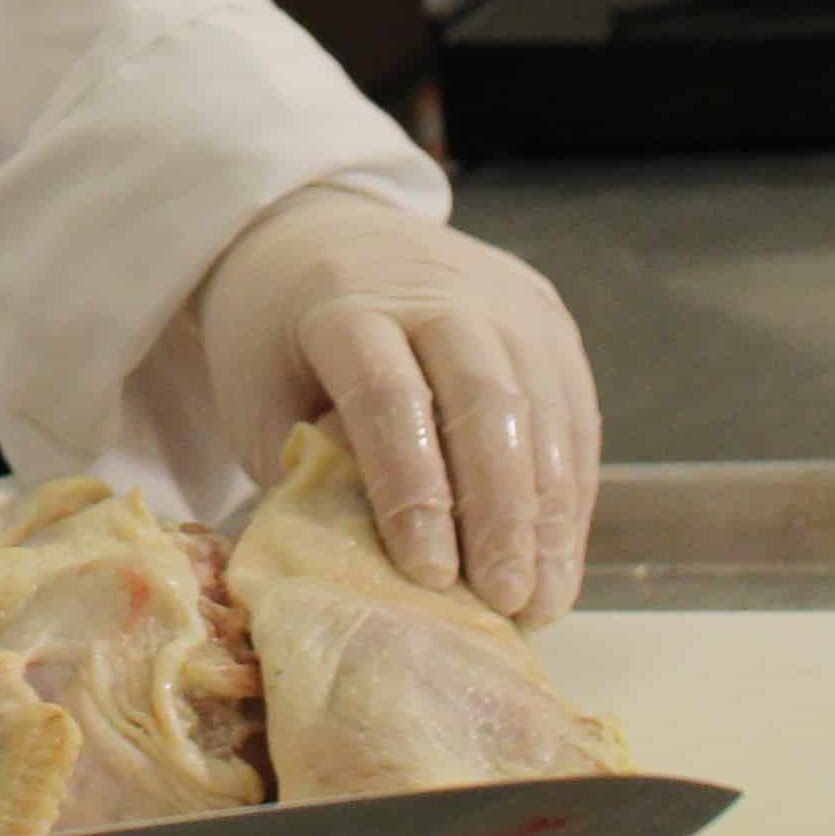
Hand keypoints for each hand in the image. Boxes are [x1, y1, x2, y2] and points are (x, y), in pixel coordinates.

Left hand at [192, 188, 598, 624]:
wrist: (325, 234)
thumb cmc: (281, 338)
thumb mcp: (261, 400)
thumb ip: (309, 471)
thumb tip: (374, 569)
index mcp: (346, 303)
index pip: (389, 396)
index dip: (412, 489)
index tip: (429, 576)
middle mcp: (437, 290)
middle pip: (486, 399)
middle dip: (500, 511)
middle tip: (504, 600)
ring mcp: (505, 299)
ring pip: (544, 408)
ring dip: (550, 514)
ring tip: (541, 601)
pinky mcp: (547, 317)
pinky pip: (573, 410)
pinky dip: (570, 491)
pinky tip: (559, 558)